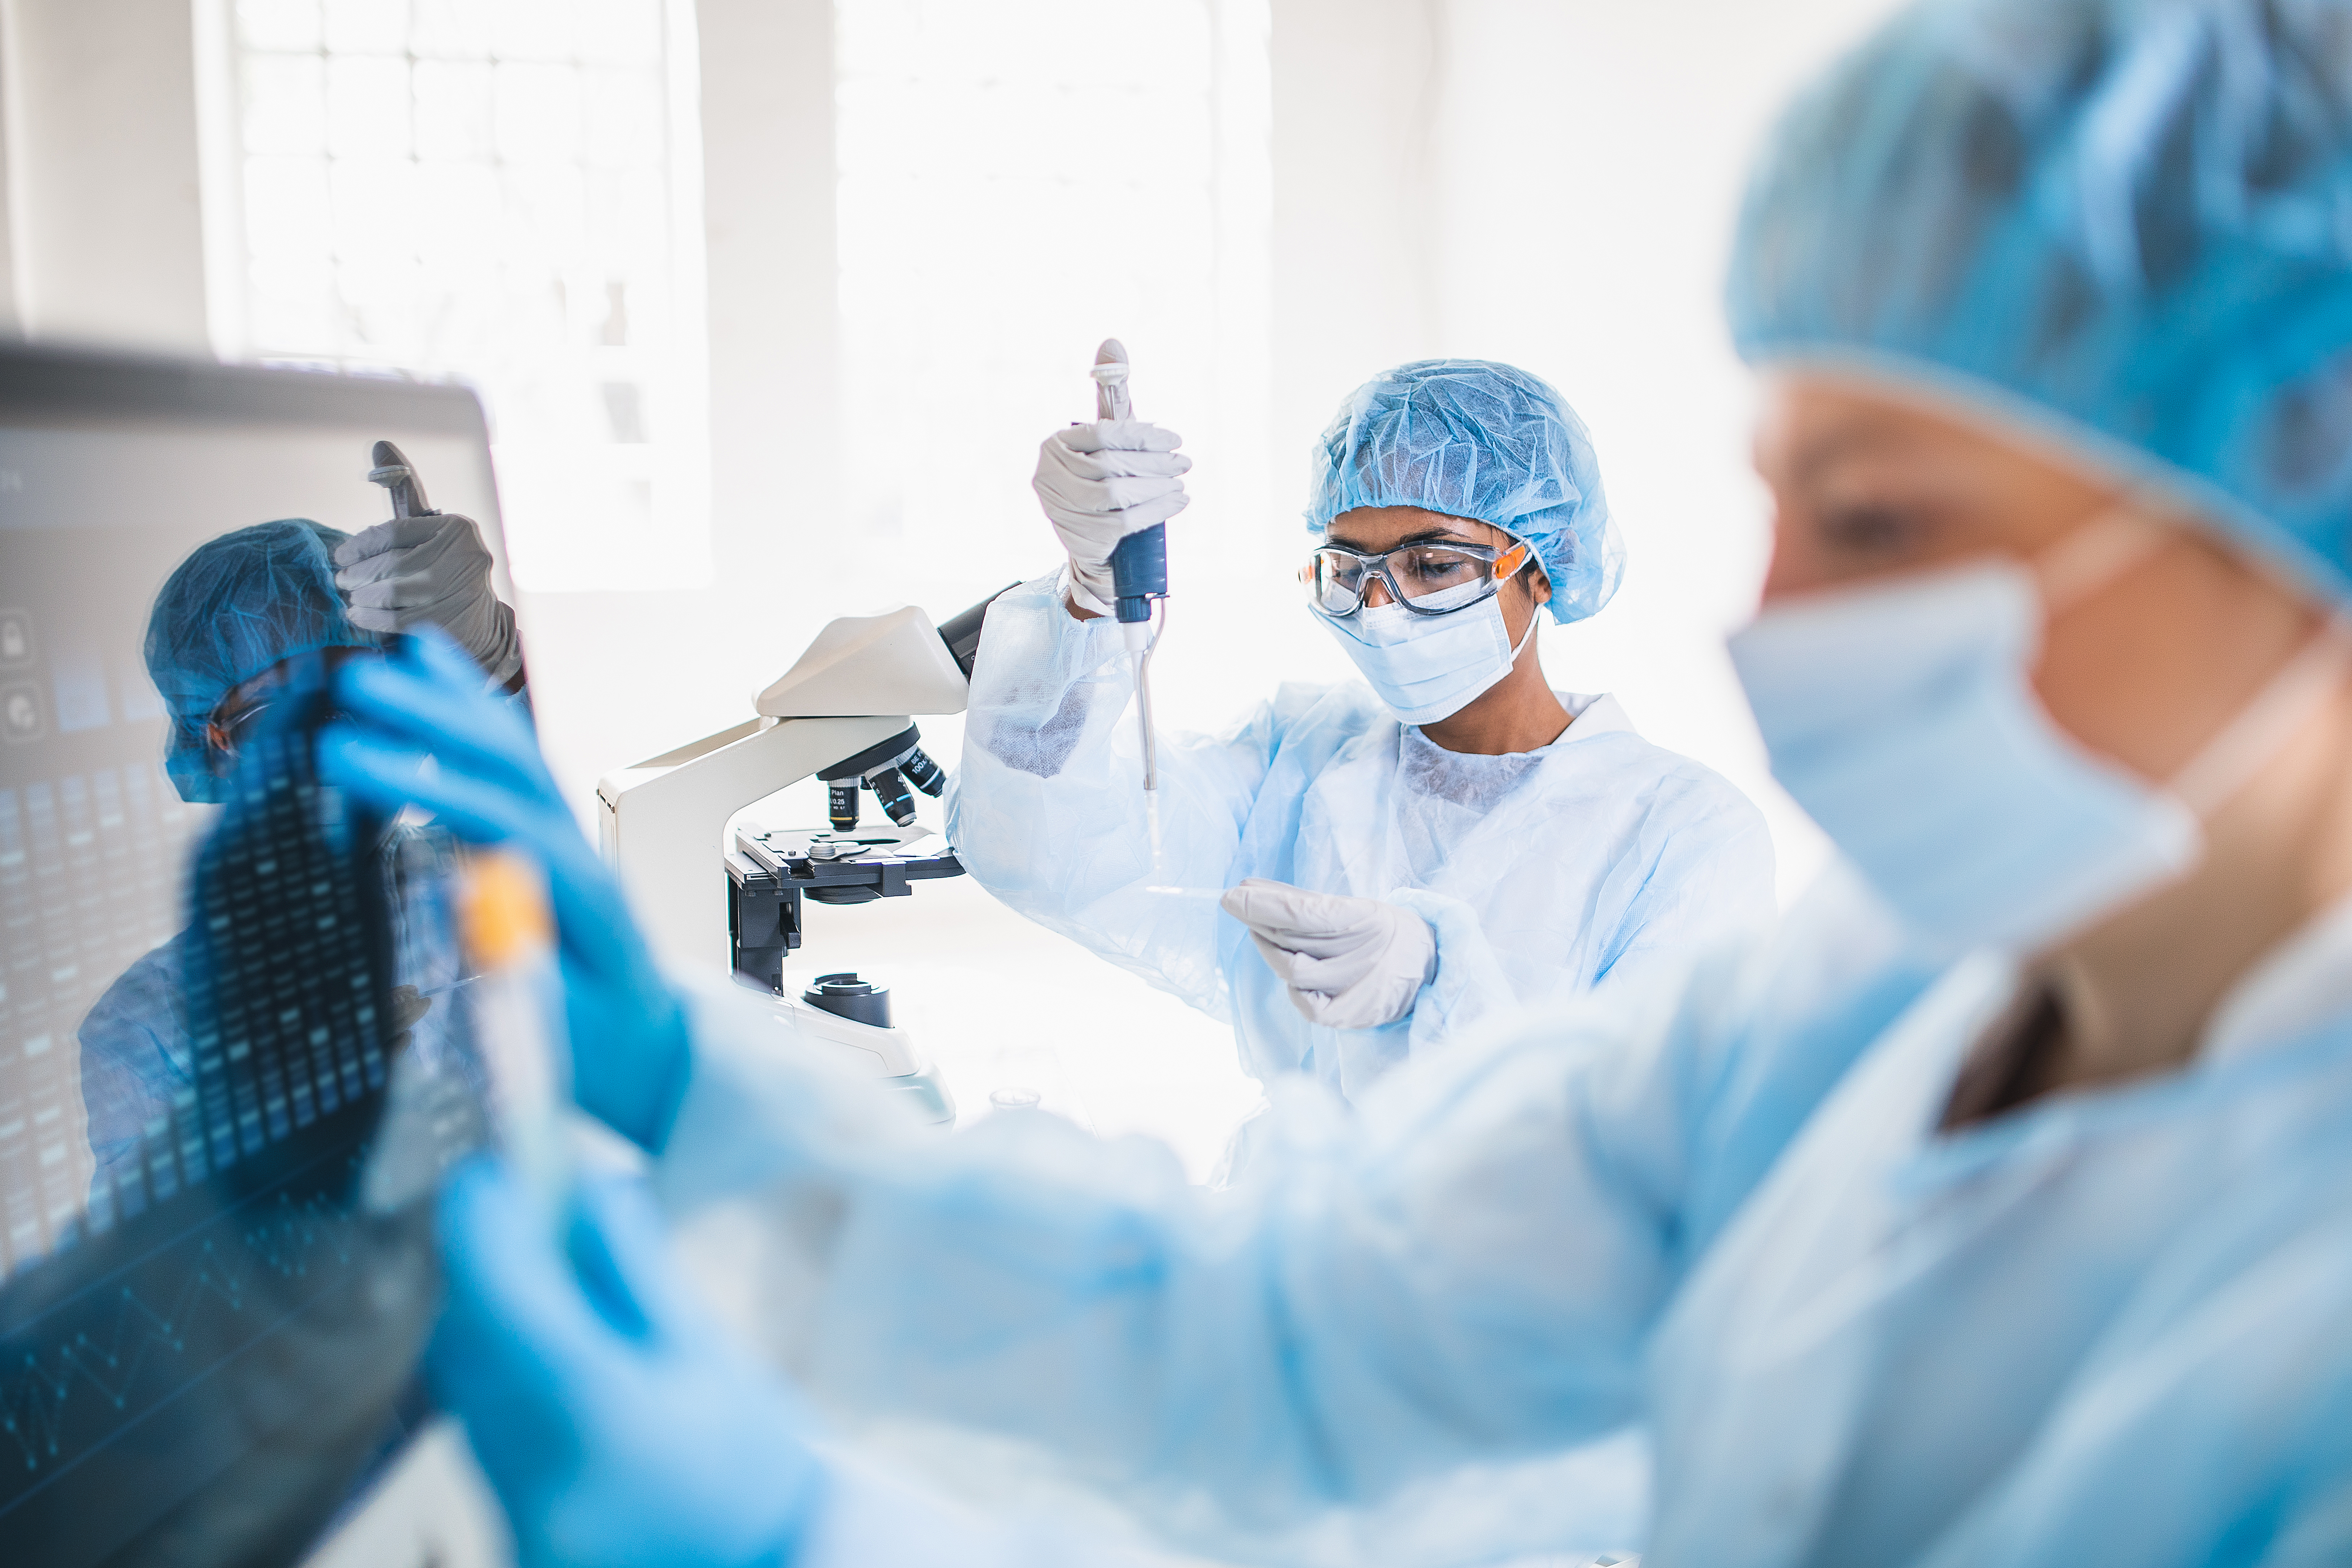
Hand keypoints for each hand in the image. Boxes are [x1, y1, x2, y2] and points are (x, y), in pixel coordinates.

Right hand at [318, 631, 690, 1150]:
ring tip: (392, 657)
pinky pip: (508, 767)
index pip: (498, 821)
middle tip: (355, 688)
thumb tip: (465, 899)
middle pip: (508, 768)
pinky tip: (438, 676)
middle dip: (433, 723)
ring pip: (511, 754)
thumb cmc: (604, 1052)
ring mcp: (564, 840)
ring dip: (453, 704)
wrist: (650, 1056)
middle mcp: (576, 852)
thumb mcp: (561, 1030)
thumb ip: (519, 968)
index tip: (350, 761)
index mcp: (578, 896)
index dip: (424, 785)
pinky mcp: (544, 841)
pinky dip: (473, 716)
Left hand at [335, 513, 523, 686]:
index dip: (360, 545)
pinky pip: (396, 619)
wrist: (481, 620)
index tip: (341, 556)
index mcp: (456, 529)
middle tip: (342, 580)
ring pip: (390, 592)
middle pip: (391, 563)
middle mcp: (461, 557)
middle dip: (357, 574)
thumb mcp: (434, 535)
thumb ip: (407, 505)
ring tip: (354, 597)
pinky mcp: (448, 622)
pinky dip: (371, 618)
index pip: (393, 532)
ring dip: (362, 596)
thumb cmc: (446, 571)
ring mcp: (455, 592)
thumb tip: (377, 460)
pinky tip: (360, 615)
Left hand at [430, 1161, 825, 1567]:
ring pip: (459, 1373)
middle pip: (462, 1323)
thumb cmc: (746, 1467)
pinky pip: (474, 1422)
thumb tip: (579, 1180)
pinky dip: (502, 1374)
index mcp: (585, 1400)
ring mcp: (501, 1501)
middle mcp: (522, 1455)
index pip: (488, 1279)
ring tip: (572, 1302)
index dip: (480, 1206)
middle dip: (490, 1258)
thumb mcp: (707, 1352)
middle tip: (543, 1216)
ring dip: (493, 1315)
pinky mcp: (498, 1525)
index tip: (498, 1165)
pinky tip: (566, 1370)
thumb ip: (631, 1266)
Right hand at [1032, 421, 1190, 615]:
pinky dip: (1154, 511)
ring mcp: (1063, 508)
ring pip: (1115, 493)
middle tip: (1182, 463)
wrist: (1084, 535)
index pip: (1102, 434)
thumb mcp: (1101, 453)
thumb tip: (1125, 383)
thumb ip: (1117, 428)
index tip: (1173, 440)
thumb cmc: (1097, 484)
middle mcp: (1052, 476)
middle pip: (1109, 464)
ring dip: (1155, 488)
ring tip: (1178, 485)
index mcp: (1056, 447)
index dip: (1141, 436)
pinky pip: (1123, 522)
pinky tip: (1174, 503)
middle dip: (1153, 463)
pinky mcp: (1080, 536)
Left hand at [1221, 878, 1436, 1029]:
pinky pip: (1306, 1004)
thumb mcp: (1351, 906)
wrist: (1429, 967)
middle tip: (1240, 905)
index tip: (1231, 895)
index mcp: (1366, 918)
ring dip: (1269, 950)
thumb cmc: (1379, 930)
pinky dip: (1292, 987)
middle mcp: (1362, 954)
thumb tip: (1245, 886)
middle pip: (1292, 939)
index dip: (1262, 905)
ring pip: (1294, 970)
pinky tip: (1291, 970)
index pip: (1303, 912)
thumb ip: (1300, 899)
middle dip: (1259, 920)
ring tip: (1262, 933)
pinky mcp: (1351, 1016)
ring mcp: (1356, 988)